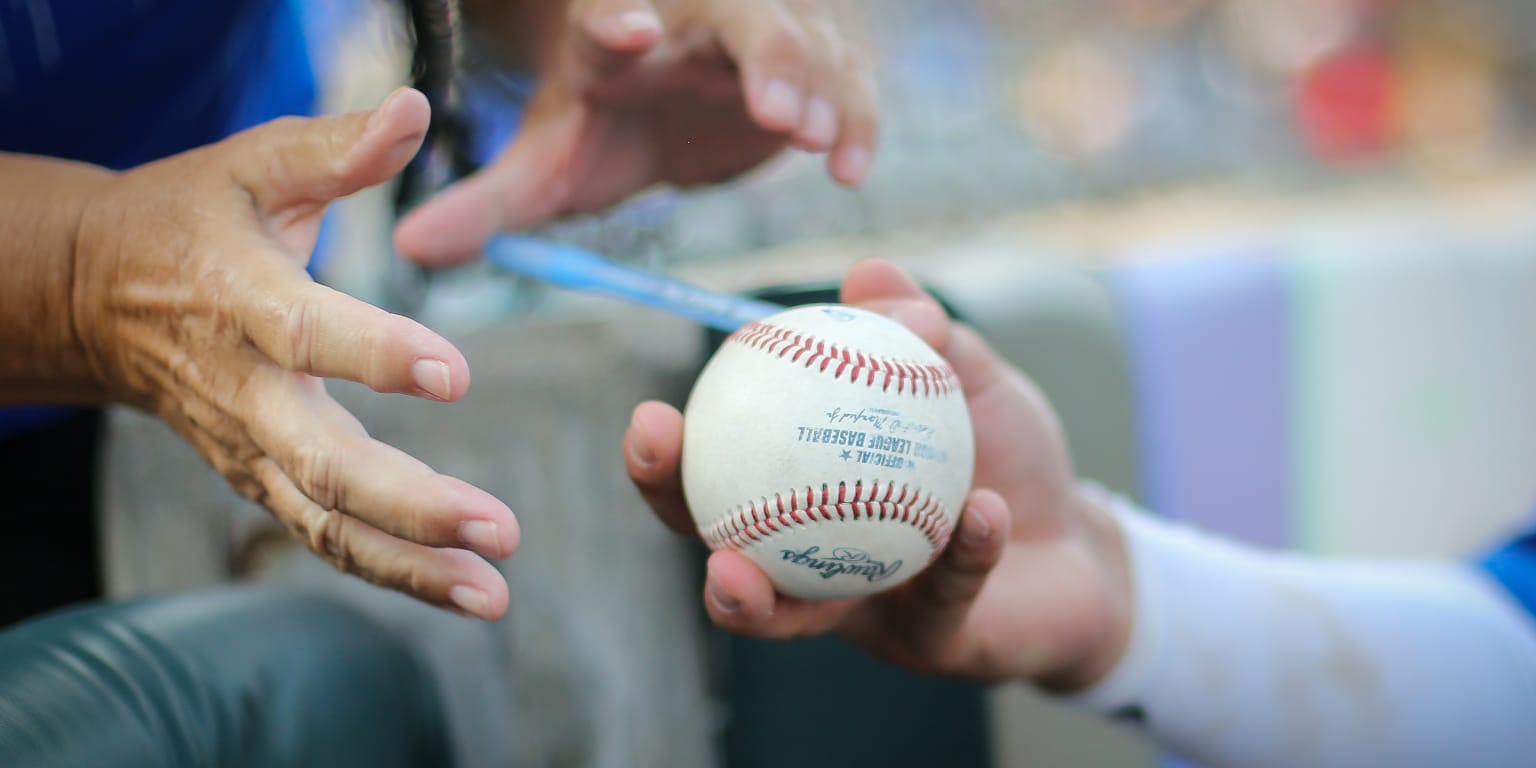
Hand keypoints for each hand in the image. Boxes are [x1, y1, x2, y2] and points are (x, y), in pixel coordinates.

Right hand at [72, 88, 514, 619]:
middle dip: (413, 504)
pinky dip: (392, 570)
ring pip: (327, 522)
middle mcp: (245, 389)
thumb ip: (334, 149)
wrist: (95, 297)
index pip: (308, 334)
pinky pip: (326, 535)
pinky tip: (464, 589)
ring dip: (411, 564)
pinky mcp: (260, 478)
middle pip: (324, 463)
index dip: (377, 354)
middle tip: (497, 529)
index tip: (454, 373)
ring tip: (493, 591)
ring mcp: (250, 447)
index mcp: (240, 300)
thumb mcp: (251, 165)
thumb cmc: (188, 221)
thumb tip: (414, 111)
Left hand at [395, 0, 877, 263]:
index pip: (613, 17)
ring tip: (820, 143)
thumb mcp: (553, 165)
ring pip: (805, 43)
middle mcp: (693, 24)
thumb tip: (409, 247)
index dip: (621, 21)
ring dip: (820, 90)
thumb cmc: (609, 127)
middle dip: (764, 55)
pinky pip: (848, 84)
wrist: (670, 101)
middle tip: (777, 111)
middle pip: (739, 16)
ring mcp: (761, 38)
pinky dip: (858, 121)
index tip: (632, 29)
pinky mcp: (814, 68)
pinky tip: (852, 170)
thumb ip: (491, 204)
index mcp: (613, 40)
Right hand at [624, 260, 1132, 685]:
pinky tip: (981, 513)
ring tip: (734, 571)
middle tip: (658, 470)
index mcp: (802, 500)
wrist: (1082, 545)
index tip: (649, 416)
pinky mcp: (940, 644)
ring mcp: (870, 615)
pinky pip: (946, 595)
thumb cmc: (1004, 457)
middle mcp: (815, 564)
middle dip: (675, 514)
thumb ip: (923, 333)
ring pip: (796, 618)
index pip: (717, 480)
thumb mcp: (968, 379)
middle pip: (720, 549)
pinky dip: (966, 550)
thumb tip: (867, 275)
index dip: (668, 462)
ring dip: (754, 601)